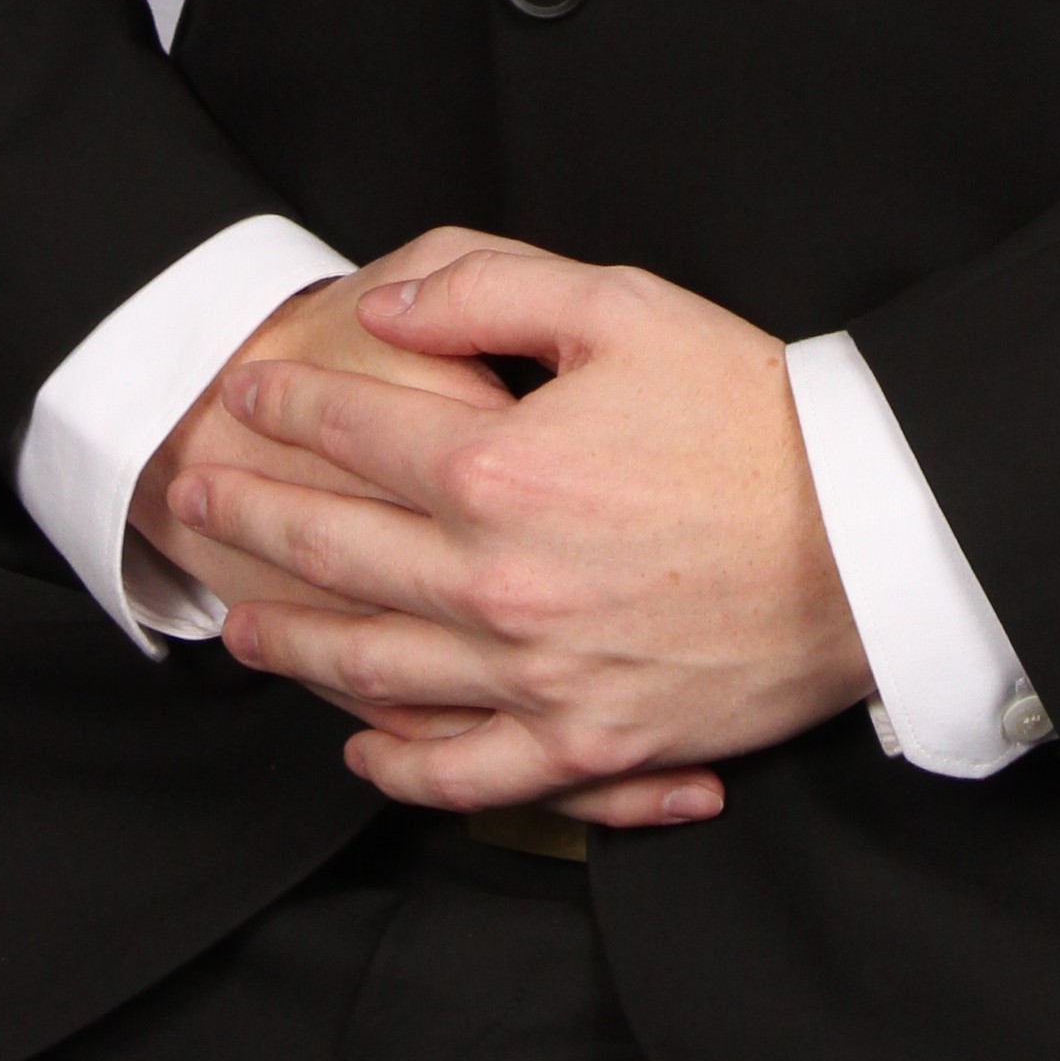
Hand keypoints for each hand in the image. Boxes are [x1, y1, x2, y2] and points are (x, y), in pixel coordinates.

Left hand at [165, 228, 874, 833]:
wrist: (866, 538)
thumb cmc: (748, 413)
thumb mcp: (621, 306)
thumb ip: (489, 287)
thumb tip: (388, 305)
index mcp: (504, 467)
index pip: (359, 432)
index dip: (290, 410)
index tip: (244, 395)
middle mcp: (500, 583)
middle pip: (339, 552)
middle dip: (252, 516)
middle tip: (193, 496)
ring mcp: (538, 676)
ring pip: (375, 668)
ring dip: (291, 641)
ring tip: (238, 620)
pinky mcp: (586, 742)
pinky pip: (465, 773)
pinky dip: (399, 763)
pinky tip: (357, 741)